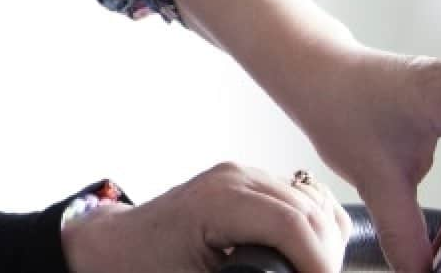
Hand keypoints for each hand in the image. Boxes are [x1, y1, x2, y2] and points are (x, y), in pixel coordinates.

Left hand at [61, 163, 349, 272]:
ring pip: (315, 206)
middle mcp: (234, 179)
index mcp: (217, 202)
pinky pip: (303, 200)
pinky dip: (315, 228)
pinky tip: (307, 255)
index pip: (294, 226)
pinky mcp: (250, 185)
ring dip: (324, 244)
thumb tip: (279, 272)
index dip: (319, 264)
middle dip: (324, 257)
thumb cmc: (142, 268)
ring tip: (310, 272)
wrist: (116, 248)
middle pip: (313, 215)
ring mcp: (244, 177)